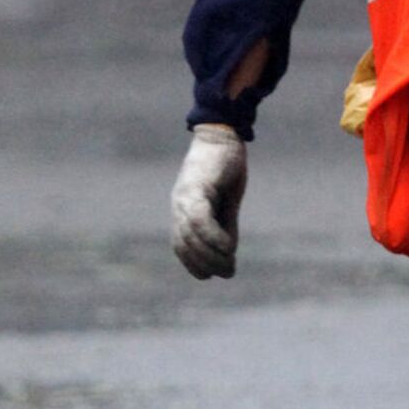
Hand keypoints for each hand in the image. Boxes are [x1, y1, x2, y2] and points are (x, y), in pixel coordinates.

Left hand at [170, 125, 247, 279]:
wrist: (223, 133)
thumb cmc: (225, 166)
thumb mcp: (227, 200)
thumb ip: (225, 224)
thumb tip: (228, 251)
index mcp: (183, 208)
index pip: (180, 245)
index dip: (193, 264)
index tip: (212, 275)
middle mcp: (179, 204)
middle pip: (183, 244)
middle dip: (204, 264)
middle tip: (227, 273)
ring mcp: (185, 196)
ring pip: (190, 235)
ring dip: (210, 255)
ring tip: (229, 263)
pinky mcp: (197, 188)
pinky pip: (200, 219)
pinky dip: (213, 237)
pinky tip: (228, 247)